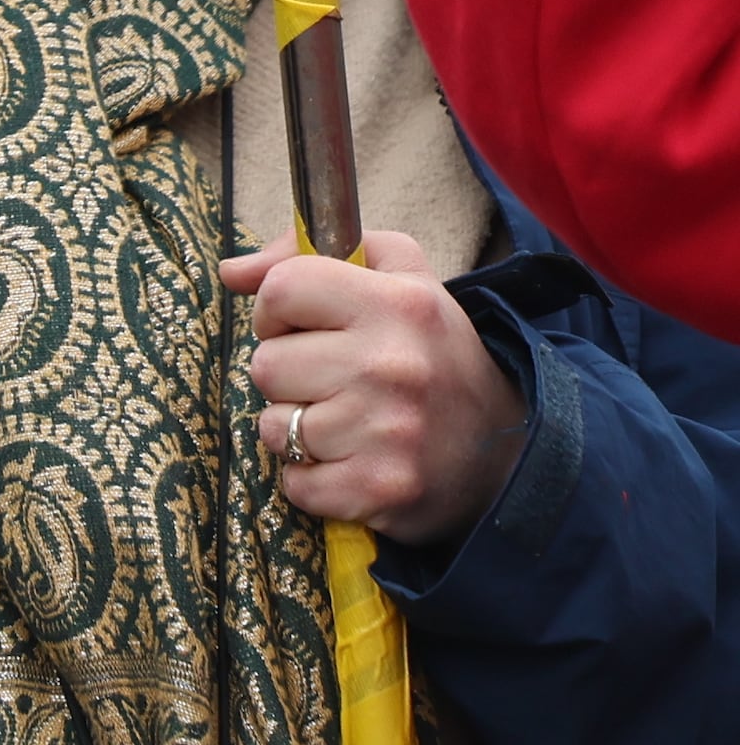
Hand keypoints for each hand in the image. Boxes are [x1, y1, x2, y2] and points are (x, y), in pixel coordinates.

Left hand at [225, 230, 528, 548]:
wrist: (511, 453)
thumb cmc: (435, 357)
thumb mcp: (401, 280)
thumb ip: (309, 255)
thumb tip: (232, 272)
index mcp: (398, 304)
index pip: (280, 289)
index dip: (278, 311)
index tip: (304, 328)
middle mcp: (392, 365)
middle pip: (266, 364)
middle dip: (289, 376)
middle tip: (336, 383)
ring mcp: (387, 432)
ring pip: (273, 426)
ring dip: (297, 431)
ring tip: (347, 425)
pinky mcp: (379, 489)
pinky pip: (294, 484)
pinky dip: (313, 481)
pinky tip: (352, 465)